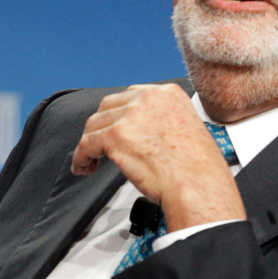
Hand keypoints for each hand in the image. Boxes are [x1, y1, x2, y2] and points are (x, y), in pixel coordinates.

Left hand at [71, 83, 245, 230]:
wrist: (196, 184)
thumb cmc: (196, 167)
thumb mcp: (187, 127)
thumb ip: (163, 119)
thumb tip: (142, 130)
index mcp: (167, 93)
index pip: (132, 95)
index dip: (120, 114)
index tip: (117, 126)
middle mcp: (148, 98)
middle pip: (110, 105)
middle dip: (103, 125)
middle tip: (102, 144)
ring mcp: (130, 115)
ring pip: (95, 124)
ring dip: (90, 142)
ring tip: (91, 159)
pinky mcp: (115, 136)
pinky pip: (87, 144)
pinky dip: (81, 157)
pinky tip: (84, 166)